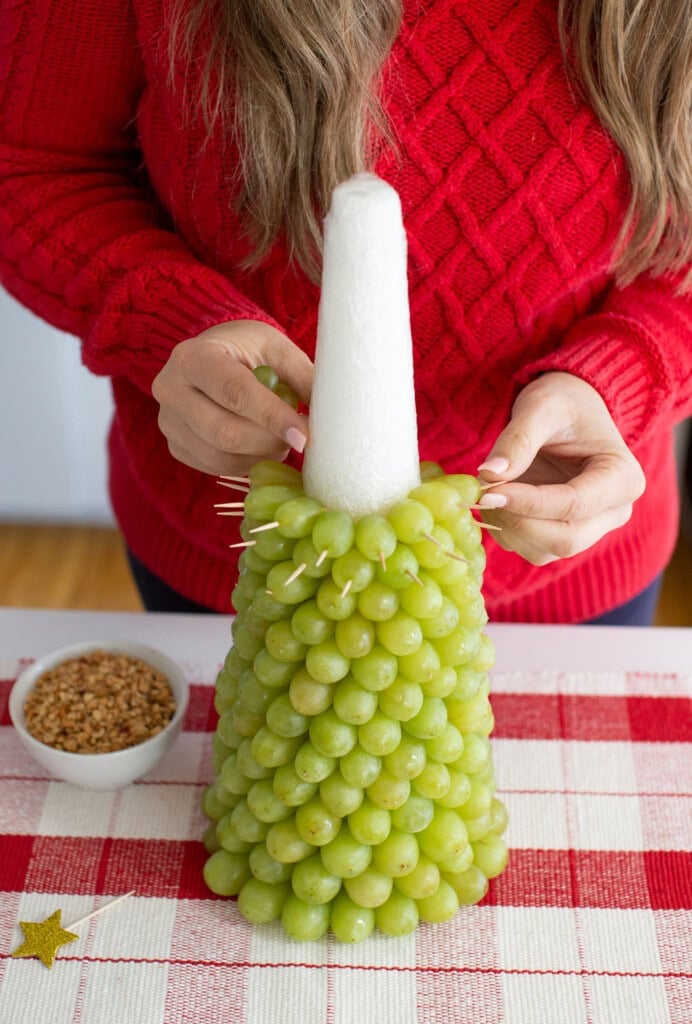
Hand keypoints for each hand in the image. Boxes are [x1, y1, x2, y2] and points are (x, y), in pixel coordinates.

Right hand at [152, 320, 311, 475]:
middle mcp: (170, 389)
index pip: (234, 392)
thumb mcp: (276, 349)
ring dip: (260, 456)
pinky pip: (215, 467)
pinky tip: (259, 447)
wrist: (211, 356)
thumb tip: (332, 414)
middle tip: (298, 439)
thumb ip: (302, 376)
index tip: (305, 436)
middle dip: (269, 442)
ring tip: (279, 440)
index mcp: (194, 356)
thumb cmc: (248, 350)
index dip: (272, 417)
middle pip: (224, 431)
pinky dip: (245, 464)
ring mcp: (167, 421)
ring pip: (220, 456)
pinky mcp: (175, 446)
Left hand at [476, 372, 645, 564]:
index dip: (529, 503)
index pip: (574, 505)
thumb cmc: (563, 402)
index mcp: (623, 479)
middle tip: (484, 495)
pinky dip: (507, 531)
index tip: (489, 491)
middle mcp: (614, 512)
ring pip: (545, 551)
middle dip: (518, 522)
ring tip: (490, 490)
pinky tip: (498, 499)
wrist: (568, 411)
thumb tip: (489, 475)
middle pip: (566, 539)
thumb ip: (517, 439)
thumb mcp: (541, 407)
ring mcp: (591, 528)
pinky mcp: (564, 535)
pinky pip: (532, 548)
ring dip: (508, 528)